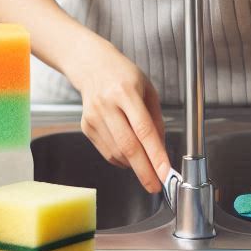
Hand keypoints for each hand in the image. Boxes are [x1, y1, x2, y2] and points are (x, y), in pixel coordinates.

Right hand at [68, 38, 169, 194]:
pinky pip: (107, 151)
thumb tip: (161, 150)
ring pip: (117, 153)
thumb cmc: (123, 75)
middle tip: (156, 185)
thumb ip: (155, 119)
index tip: (166, 172)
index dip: (155, 154)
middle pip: (128, 146)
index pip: (144, 129)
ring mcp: (93, 116)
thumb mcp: (147, 88)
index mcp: (126, 91)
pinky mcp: (85, 126)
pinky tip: (129, 155)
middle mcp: (107, 104)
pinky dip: (121, 159)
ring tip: (145, 165)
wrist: (91, 65)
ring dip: (134, 165)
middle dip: (144, 170)